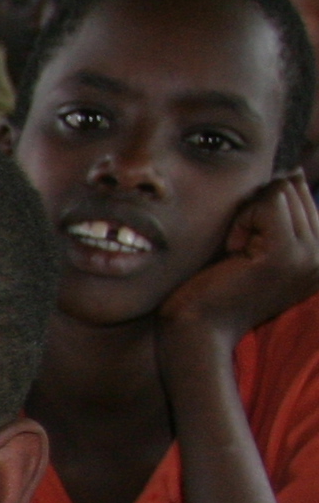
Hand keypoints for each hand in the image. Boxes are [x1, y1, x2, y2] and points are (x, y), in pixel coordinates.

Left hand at [159, 170, 318, 347]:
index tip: (246, 250)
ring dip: (246, 216)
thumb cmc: (213, 287)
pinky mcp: (287, 254)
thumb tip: (297, 172)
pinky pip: (268, 202)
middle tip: (239, 252)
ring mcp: (311, 256)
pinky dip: (241, 220)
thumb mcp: (253, 244)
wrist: (196, 330)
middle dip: (254, 209)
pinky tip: (233, 253)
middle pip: (292, 187)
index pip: (299, 192)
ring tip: (237, 254)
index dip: (259, 210)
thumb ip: (278, 212)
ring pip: (281, 191)